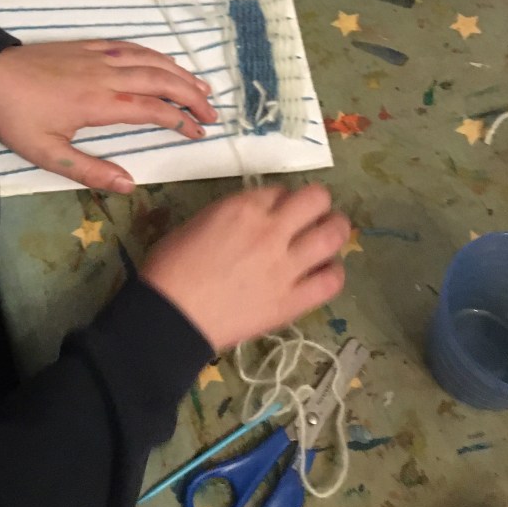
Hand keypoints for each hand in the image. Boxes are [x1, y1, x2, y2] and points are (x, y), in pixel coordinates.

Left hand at [0, 41, 217, 192]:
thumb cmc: (14, 116)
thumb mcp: (47, 154)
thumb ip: (90, 170)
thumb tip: (130, 184)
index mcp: (99, 103)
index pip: (153, 109)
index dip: (180, 121)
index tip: (199, 133)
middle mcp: (105, 74)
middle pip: (160, 79)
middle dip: (191, 95)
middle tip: (212, 113)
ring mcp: (96, 55)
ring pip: (149, 59)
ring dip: (179, 71)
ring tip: (201, 86)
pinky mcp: (86, 45)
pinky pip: (129, 45)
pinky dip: (153, 53)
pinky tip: (163, 61)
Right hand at [141, 184, 348, 350]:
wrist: (172, 316)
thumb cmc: (171, 266)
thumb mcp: (198, 222)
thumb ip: (232, 214)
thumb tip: (254, 217)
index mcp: (243, 208)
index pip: (281, 190)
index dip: (282, 199)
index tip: (278, 210)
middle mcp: (271, 230)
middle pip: (317, 200)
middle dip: (318, 203)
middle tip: (313, 215)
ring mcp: (286, 267)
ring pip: (333, 235)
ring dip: (335, 230)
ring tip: (330, 236)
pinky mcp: (293, 301)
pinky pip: (331, 281)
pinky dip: (333, 272)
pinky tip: (325, 271)